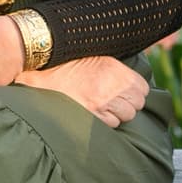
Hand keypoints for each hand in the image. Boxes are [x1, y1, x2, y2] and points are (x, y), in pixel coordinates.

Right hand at [16, 57, 149, 127]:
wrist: (39, 72)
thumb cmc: (66, 63)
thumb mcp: (95, 57)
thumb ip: (115, 70)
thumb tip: (130, 84)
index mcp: (114, 69)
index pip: (142, 89)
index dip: (135, 92)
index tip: (126, 92)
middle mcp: (111, 87)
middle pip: (136, 105)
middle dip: (128, 104)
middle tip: (114, 101)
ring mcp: (101, 104)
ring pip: (125, 117)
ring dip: (116, 115)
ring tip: (102, 107)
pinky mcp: (90, 117)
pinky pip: (110, 125)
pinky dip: (104, 122)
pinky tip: (93, 114)